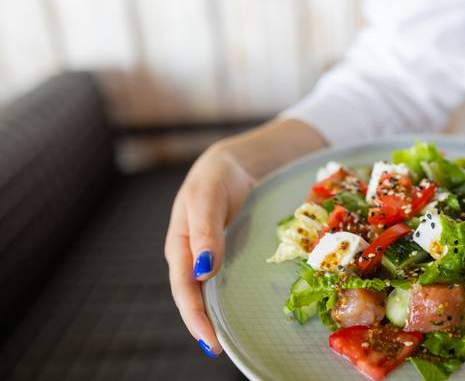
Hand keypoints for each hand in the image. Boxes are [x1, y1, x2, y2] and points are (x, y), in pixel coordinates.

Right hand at [164, 144, 254, 356]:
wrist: (230, 165)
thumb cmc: (215, 177)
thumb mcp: (207, 198)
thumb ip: (205, 231)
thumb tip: (204, 271)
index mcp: (179, 245)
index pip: (183, 288)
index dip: (194, 316)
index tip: (209, 340)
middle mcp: (189, 255)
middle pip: (191, 296)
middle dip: (201, 324)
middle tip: (217, 350)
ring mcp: (205, 255)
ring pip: (204, 292)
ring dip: (211, 316)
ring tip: (225, 340)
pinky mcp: (222, 252)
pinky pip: (220, 280)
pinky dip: (224, 298)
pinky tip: (236, 310)